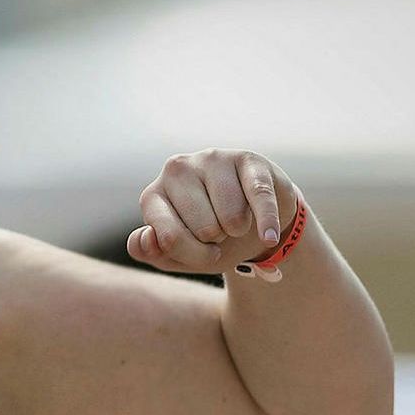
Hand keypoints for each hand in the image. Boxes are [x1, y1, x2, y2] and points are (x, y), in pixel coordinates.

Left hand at [128, 149, 298, 273]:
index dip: (194, 255)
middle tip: (220, 232)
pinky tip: (269, 237)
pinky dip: (267, 223)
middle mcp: (176, 170)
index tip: (205, 254)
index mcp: (152, 196)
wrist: (253, 223)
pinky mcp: (246, 158)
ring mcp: (210, 159)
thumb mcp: (178, 255)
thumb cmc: (209, 238)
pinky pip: (259, 196)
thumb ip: (153, 252)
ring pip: (231, 216)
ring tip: (236, 221)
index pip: (169, 238)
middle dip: (217, 241)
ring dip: (239, 229)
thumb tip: (145, 237)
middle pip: (203, 229)